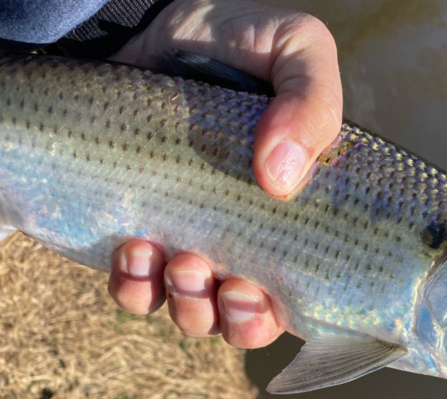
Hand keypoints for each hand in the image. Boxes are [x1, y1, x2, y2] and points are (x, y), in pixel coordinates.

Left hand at [106, 0, 342, 347]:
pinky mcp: (135, 236)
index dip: (281, 312)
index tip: (261, 292)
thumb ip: (312, 99)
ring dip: (188, 307)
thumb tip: (282, 179)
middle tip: (224, 283)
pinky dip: (134, 288)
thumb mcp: (294, 48)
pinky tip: (134, 250)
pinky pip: (135, 293)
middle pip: (245, 321)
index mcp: (293, 214)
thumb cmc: (231, 40)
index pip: (302, 292)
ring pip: (193, 316)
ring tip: (177, 260)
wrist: (145, 23)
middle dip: (234, 319)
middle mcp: (244, 240)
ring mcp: (188, 241)